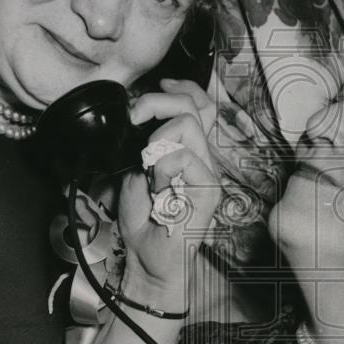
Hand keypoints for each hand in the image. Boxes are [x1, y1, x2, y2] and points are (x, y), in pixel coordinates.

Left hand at [116, 79, 220, 307]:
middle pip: (194, 105)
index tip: (161, 84)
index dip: (183, 88)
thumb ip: (141, 143)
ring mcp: (208, 171)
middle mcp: (202, 156)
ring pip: (187, 124)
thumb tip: (134, 114)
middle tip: (136, 117)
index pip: (200, 105)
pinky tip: (158, 188)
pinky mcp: (209, 189)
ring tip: (148, 166)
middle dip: (157, 101)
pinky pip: (182, 157)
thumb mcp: (134, 169)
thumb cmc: (144, 220)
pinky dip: (160, 168)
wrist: (148, 259)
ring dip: (156, 140)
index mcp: (188, 149)